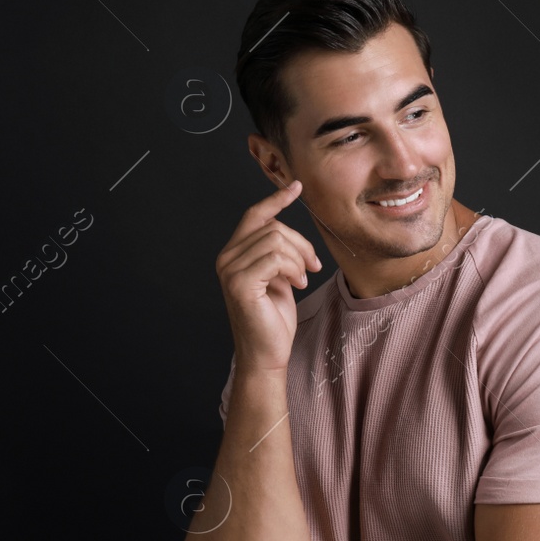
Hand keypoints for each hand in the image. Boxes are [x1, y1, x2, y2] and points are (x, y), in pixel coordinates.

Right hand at [215, 178, 323, 372]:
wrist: (267, 353)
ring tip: (302, 279)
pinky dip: (294, 269)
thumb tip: (289, 228)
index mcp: (234, 254)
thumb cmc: (273, 318)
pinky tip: (297, 285)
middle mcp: (226, 258)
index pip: (254, 216)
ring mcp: (230, 270)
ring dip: (299, 259)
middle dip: (302, 244)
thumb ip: (278, 252)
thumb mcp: (279, 277)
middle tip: (313, 267)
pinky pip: (276, 258)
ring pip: (277, 240)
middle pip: (273, 227)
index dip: (276, 199)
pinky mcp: (240, 283)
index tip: (297, 187)